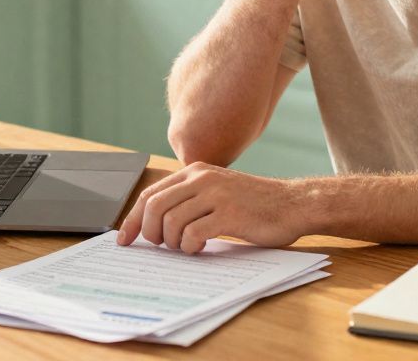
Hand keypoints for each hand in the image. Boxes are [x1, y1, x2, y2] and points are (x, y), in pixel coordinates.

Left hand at [115, 162, 305, 252]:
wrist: (293, 204)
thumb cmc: (254, 204)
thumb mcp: (217, 191)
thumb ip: (190, 199)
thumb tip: (153, 224)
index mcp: (195, 171)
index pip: (151, 194)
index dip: (133, 219)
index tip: (124, 239)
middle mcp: (202, 178)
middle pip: (154, 207)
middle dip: (149, 232)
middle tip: (160, 246)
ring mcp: (216, 194)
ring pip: (170, 222)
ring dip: (172, 243)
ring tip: (186, 246)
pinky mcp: (229, 214)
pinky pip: (192, 234)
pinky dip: (189, 246)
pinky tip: (200, 247)